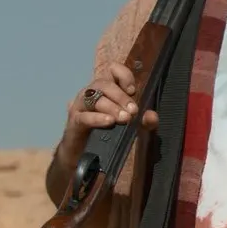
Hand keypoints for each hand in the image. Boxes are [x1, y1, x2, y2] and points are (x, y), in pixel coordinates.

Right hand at [49, 63, 157, 222]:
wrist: (85, 157)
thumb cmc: (109, 135)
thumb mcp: (132, 127)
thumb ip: (144, 121)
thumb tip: (152, 116)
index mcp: (106, 89)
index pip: (111, 70)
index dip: (123, 75)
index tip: (133, 90)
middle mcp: (91, 94)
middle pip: (103, 83)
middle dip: (120, 95)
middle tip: (133, 111)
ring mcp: (80, 107)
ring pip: (93, 97)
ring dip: (111, 106)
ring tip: (124, 119)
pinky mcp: (74, 122)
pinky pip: (84, 116)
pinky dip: (97, 118)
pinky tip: (109, 123)